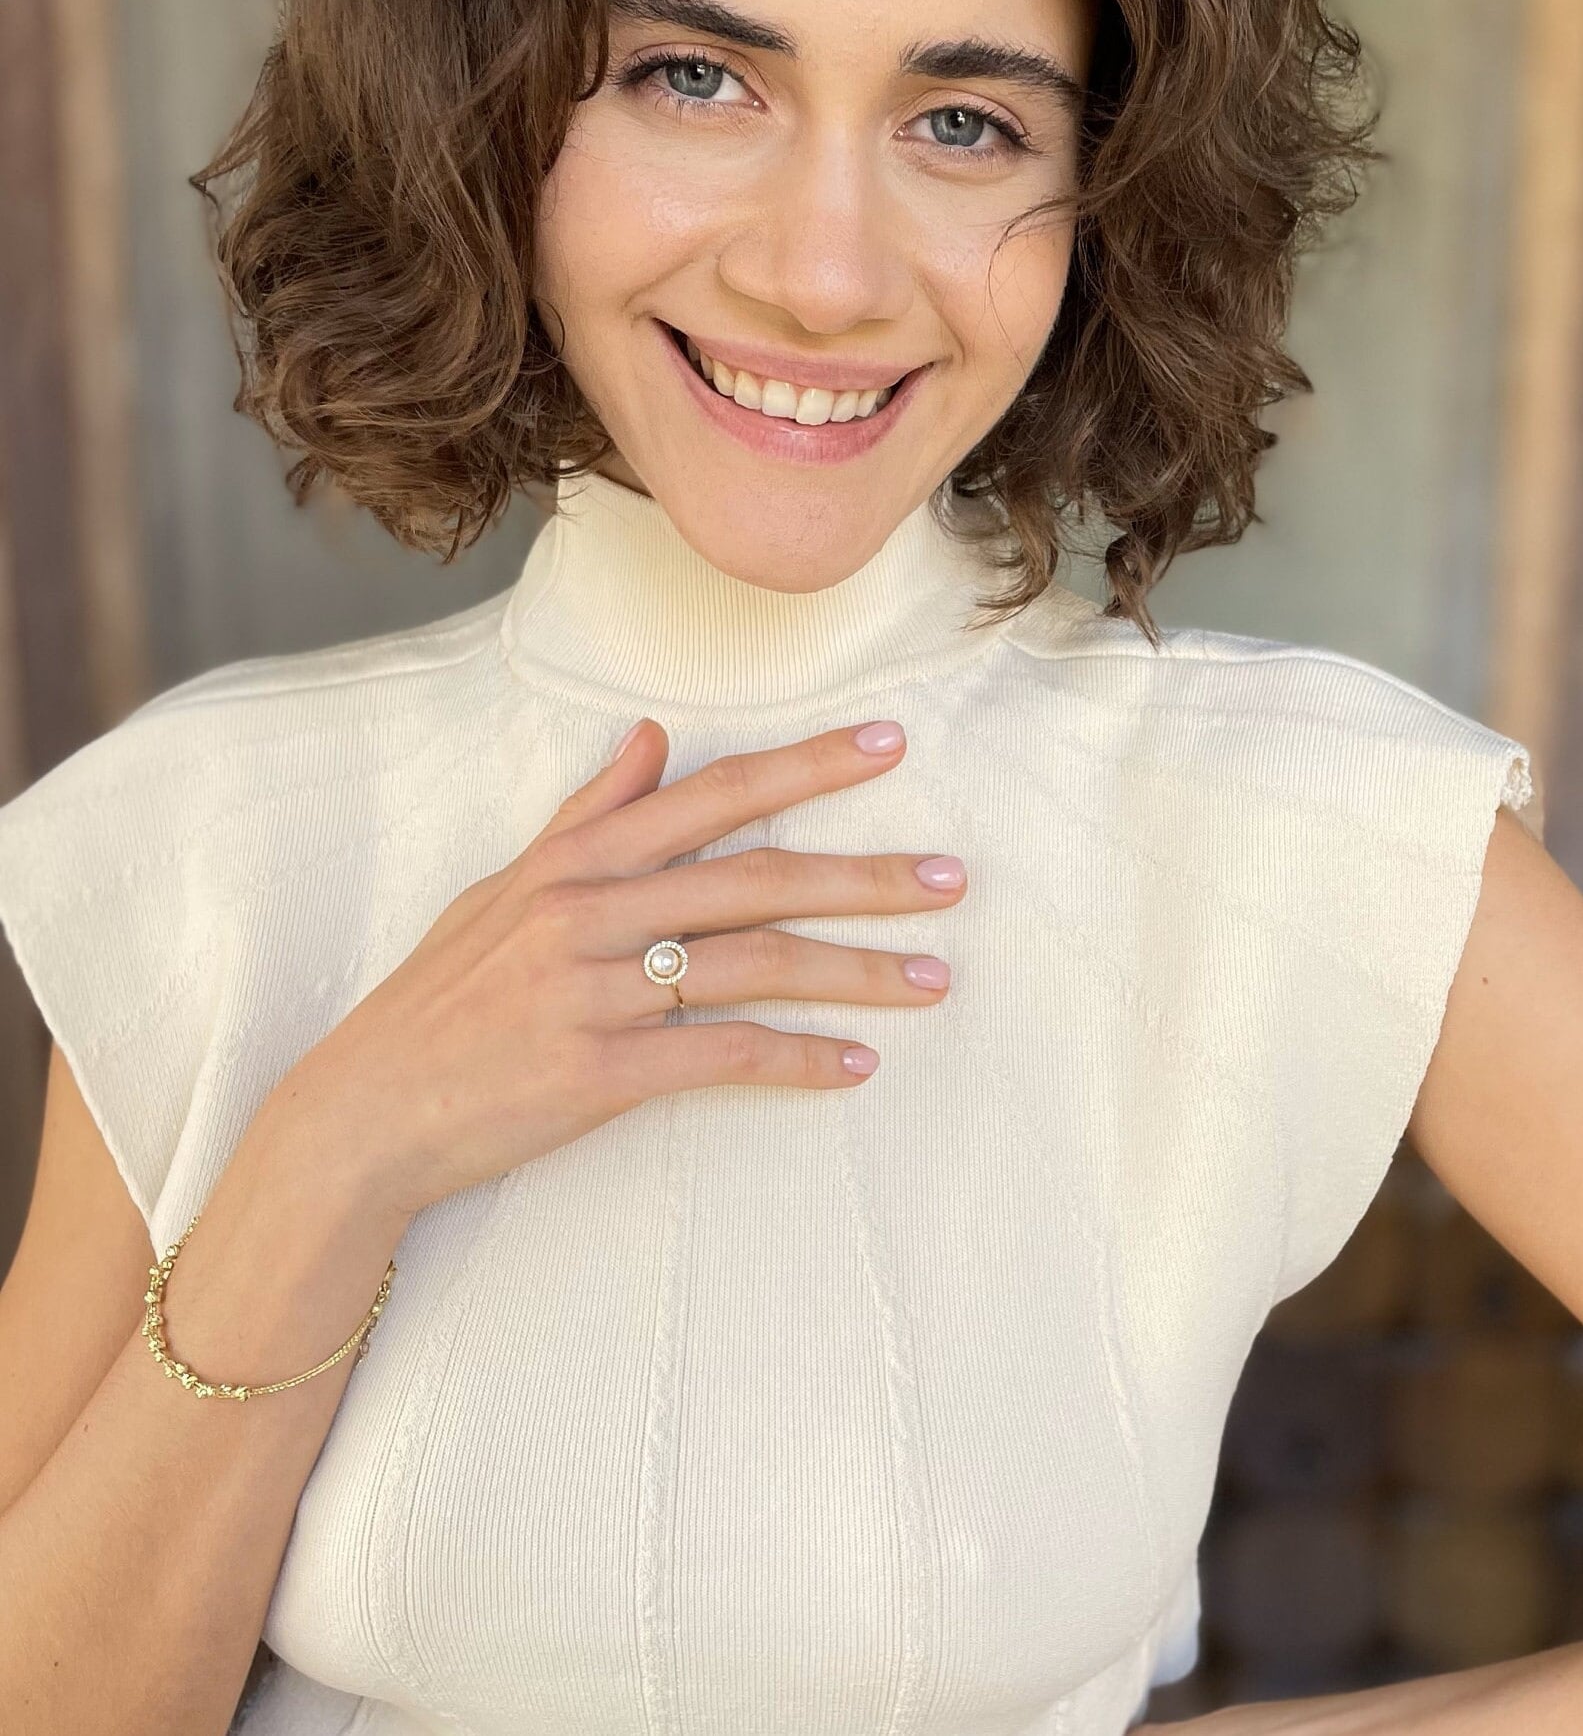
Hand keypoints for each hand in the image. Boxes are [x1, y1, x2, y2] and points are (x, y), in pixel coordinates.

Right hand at [289, 717, 961, 1219]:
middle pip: (757, 877)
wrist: (365, 1111)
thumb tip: (653, 736)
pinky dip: (796, 1060)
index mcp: (575, 858)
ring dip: (856, 973)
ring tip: (934, 979)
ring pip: (754, 965)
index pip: (714, 794)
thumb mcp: (504, 888)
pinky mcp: (596, 1071)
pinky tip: (854, 1066)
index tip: (890, 744)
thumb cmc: (440, 998)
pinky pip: (721, 1055)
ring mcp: (592, 990)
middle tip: (952, 878)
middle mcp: (588, 910)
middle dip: (865, 875)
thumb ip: (588, 813)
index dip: (808, 766)